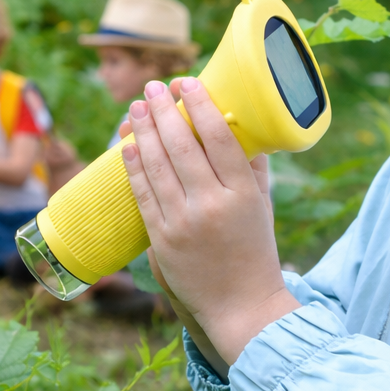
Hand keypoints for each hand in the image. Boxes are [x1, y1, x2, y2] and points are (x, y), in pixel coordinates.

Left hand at [121, 78, 298, 365]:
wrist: (243, 308)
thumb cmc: (256, 252)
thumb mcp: (262, 206)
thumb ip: (252, 167)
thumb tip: (240, 127)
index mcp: (243, 193)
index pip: (218, 137)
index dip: (199, 105)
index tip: (186, 82)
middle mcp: (212, 204)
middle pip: (181, 145)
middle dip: (163, 110)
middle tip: (152, 87)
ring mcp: (183, 223)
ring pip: (157, 166)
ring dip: (143, 131)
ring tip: (135, 107)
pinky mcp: (161, 241)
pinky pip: (143, 194)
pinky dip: (133, 166)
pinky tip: (128, 145)